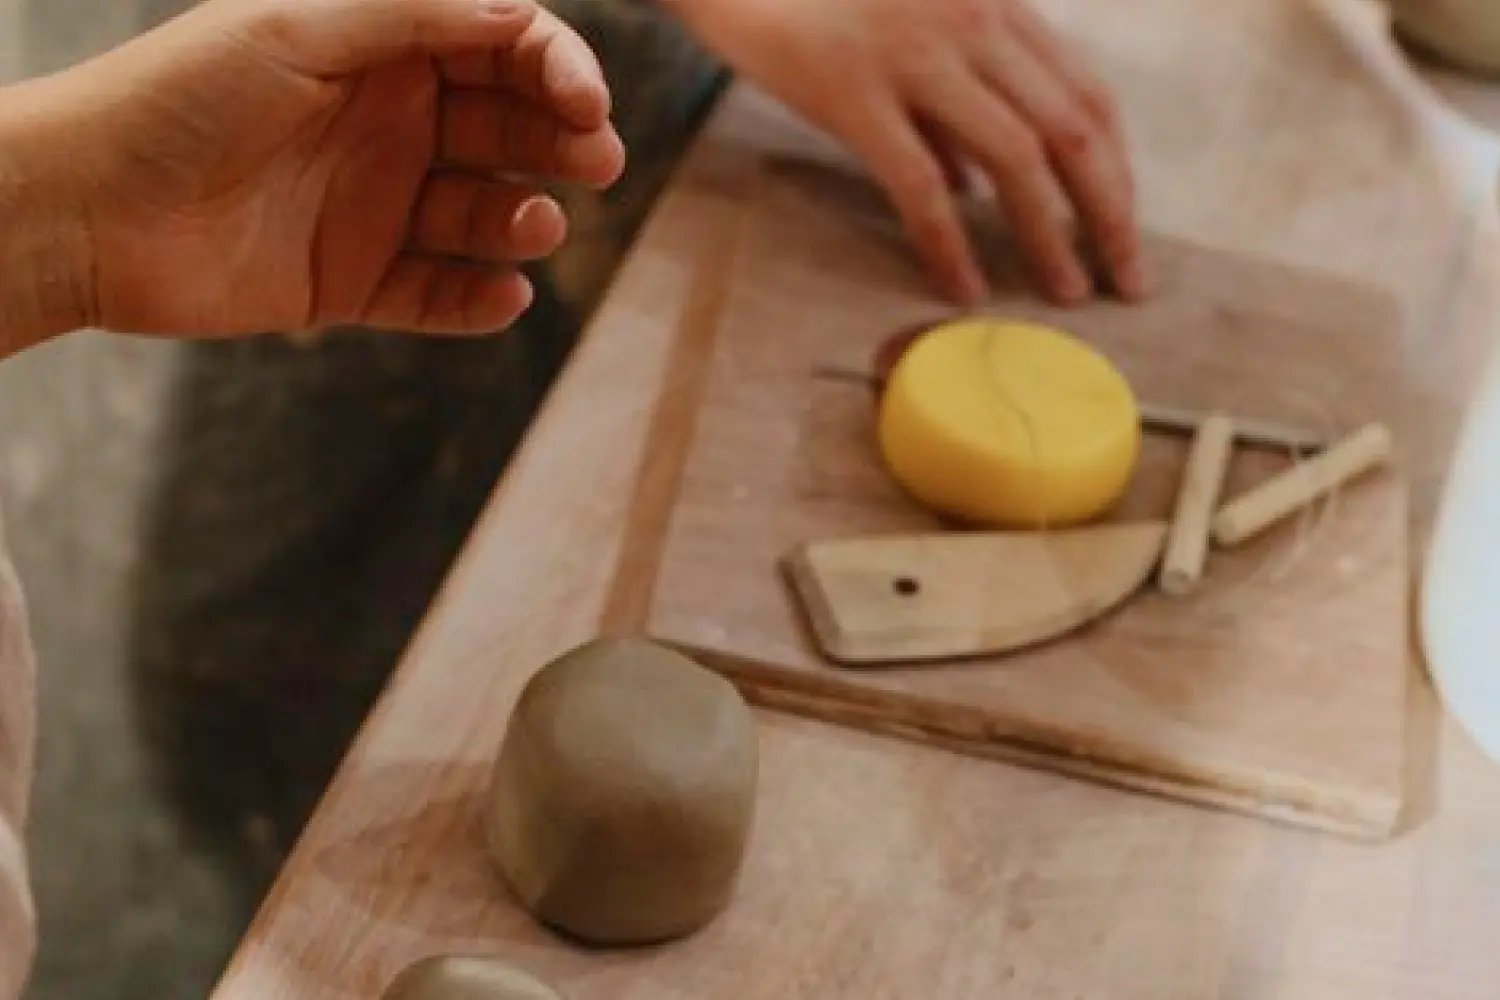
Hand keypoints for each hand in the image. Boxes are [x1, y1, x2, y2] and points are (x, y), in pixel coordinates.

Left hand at [24, 0, 623, 338]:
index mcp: (380, 50)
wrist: (85, 208)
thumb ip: (414, 14)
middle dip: (561, 142)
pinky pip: (436, 294)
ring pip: (481, 214)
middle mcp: (388, 124)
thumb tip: (522, 12)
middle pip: (507, 130)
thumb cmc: (179, 96)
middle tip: (597, 161)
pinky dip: (476, 300)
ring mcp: (374, 205)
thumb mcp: (300, 27)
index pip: (499, 50)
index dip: (555, 68)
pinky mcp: (354, 282)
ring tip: (537, 226)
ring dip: (524, 219)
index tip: (585, 102)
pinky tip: (504, 297)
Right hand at [668, 0, 1142, 305]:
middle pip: (1072, 129)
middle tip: (1127, 282)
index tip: (1123, 229)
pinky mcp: (853, 91)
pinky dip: (950, 245)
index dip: (1118, 171)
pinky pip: (920, 185)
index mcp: (994, 3)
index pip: (1088, 95)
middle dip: (1110, 213)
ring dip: (1050, 235)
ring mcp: (914, 54)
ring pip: (1016, 157)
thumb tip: (977, 188)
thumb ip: (951, 99)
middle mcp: (971, 20)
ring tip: (1065, 292)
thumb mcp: (908, 32)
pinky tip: (964, 288)